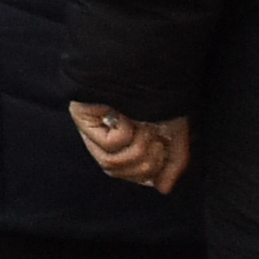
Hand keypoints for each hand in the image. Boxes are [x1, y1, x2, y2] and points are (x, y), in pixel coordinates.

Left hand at [73, 101, 196, 194]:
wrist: (151, 69)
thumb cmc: (163, 95)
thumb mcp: (175, 133)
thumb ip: (172, 163)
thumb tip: (162, 189)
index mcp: (123, 138)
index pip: (130, 173)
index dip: (149, 171)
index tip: (162, 149)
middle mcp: (103, 134)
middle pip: (121, 173)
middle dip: (147, 161)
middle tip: (155, 139)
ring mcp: (91, 126)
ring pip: (113, 165)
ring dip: (139, 151)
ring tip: (145, 130)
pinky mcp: (82, 118)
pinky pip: (109, 146)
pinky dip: (128, 135)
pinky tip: (129, 119)